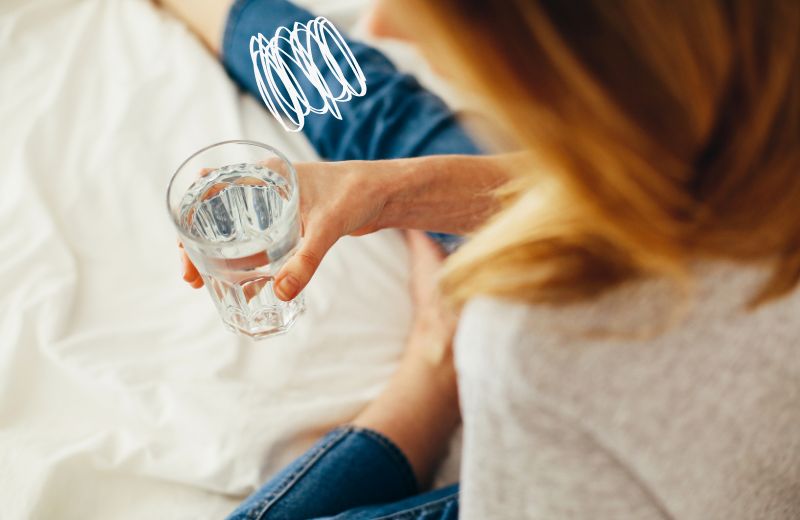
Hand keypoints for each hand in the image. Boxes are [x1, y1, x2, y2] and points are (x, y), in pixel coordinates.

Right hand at [180, 161, 392, 299]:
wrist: (384, 192)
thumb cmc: (356, 194)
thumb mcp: (328, 226)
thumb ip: (306, 260)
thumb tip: (282, 293)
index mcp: (264, 175)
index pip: (211, 192)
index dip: (190, 220)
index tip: (185, 251)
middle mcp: (264, 188)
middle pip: (215, 216)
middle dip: (198, 246)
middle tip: (191, 277)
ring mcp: (275, 206)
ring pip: (235, 231)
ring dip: (219, 255)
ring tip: (207, 284)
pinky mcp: (289, 223)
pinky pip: (257, 241)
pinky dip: (246, 260)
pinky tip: (245, 285)